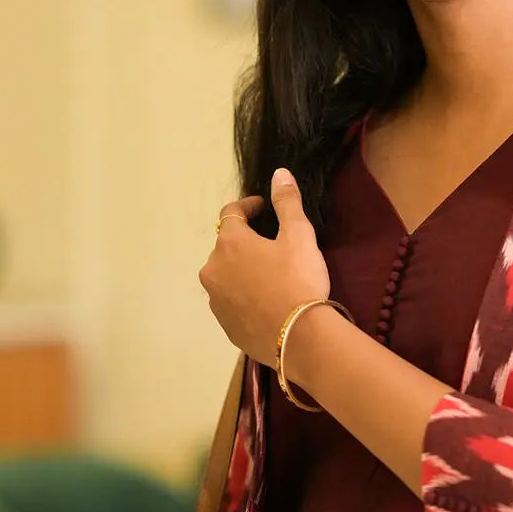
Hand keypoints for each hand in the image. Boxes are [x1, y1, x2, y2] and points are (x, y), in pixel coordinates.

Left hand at [199, 168, 329, 365]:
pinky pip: (232, 302)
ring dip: (242, 271)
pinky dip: (244, 297)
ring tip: (270, 277)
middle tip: (273, 247)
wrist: (299, 338)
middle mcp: (213, 270)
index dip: (248, 207)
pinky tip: (266, 302)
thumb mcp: (299, 236)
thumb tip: (279, 173)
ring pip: (226, 276)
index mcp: (229, 243)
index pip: (231, 213)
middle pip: (226, 247)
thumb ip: (287, 203)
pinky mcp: (224, 325)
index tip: (263, 208)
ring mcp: (215, 300)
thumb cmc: (299, 281)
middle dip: (245, 242)